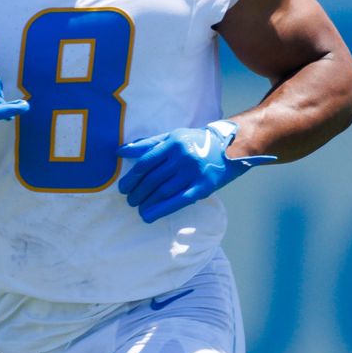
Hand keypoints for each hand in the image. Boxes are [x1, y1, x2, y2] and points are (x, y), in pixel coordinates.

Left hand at [116, 121, 276, 222]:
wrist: (231, 146)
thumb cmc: (196, 141)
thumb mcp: (173, 136)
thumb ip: (148, 144)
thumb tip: (120, 151)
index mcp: (173, 142)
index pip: (145, 163)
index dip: (132, 178)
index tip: (123, 188)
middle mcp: (182, 157)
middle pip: (152, 179)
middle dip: (137, 192)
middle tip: (130, 201)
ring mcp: (193, 172)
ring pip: (163, 191)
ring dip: (147, 203)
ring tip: (138, 209)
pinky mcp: (203, 186)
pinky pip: (178, 201)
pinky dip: (161, 210)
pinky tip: (149, 216)